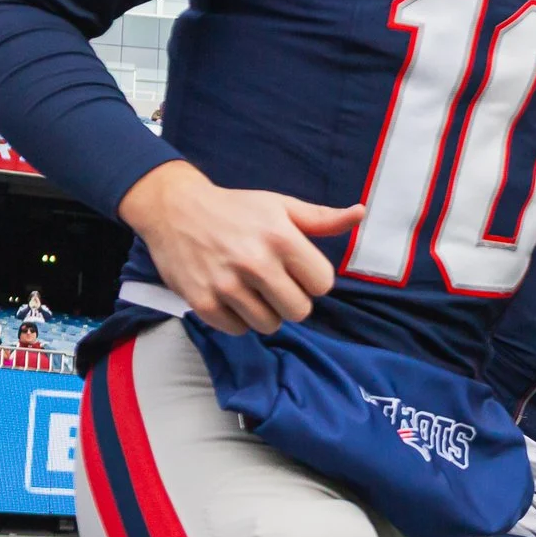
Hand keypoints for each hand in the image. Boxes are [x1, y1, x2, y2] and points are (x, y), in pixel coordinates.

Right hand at [117, 161, 356, 334]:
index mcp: (280, 237)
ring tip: (251, 289)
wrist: (175, 210)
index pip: (322, 284)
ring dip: (264, 312)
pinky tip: (229, 295)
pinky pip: (237, 330)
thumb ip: (321, 218)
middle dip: (291, 299)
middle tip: (273, 282)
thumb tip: (360, 213)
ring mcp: (227, 284)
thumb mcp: (280, 206)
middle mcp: (255, 262)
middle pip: (299, 311)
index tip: (296, 269)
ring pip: (269, 325)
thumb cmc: (235, 209)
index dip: (312, 279)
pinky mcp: (202, 302)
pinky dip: (237, 318)